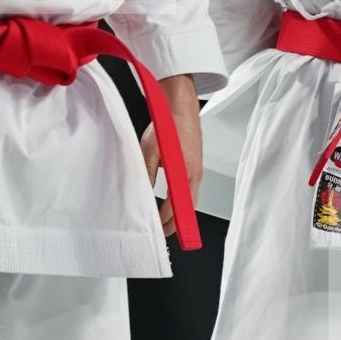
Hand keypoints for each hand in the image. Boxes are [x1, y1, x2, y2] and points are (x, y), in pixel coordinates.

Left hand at [139, 73, 201, 236]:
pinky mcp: (196, 165)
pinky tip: (173, 201)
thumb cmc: (168, 124)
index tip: (157, 230)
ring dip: (180, 212)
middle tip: (163, 233)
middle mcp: (195, 174)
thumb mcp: (149, 151)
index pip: (176, 206)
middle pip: (188, 208)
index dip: (166, 221)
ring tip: (167, 222)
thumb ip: (146, 174)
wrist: (181, 106)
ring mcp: (198, 170)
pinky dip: (183, 200)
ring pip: (191, 199)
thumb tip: (142, 193)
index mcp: (184, 171)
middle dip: (177, 223)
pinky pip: (191, 189)